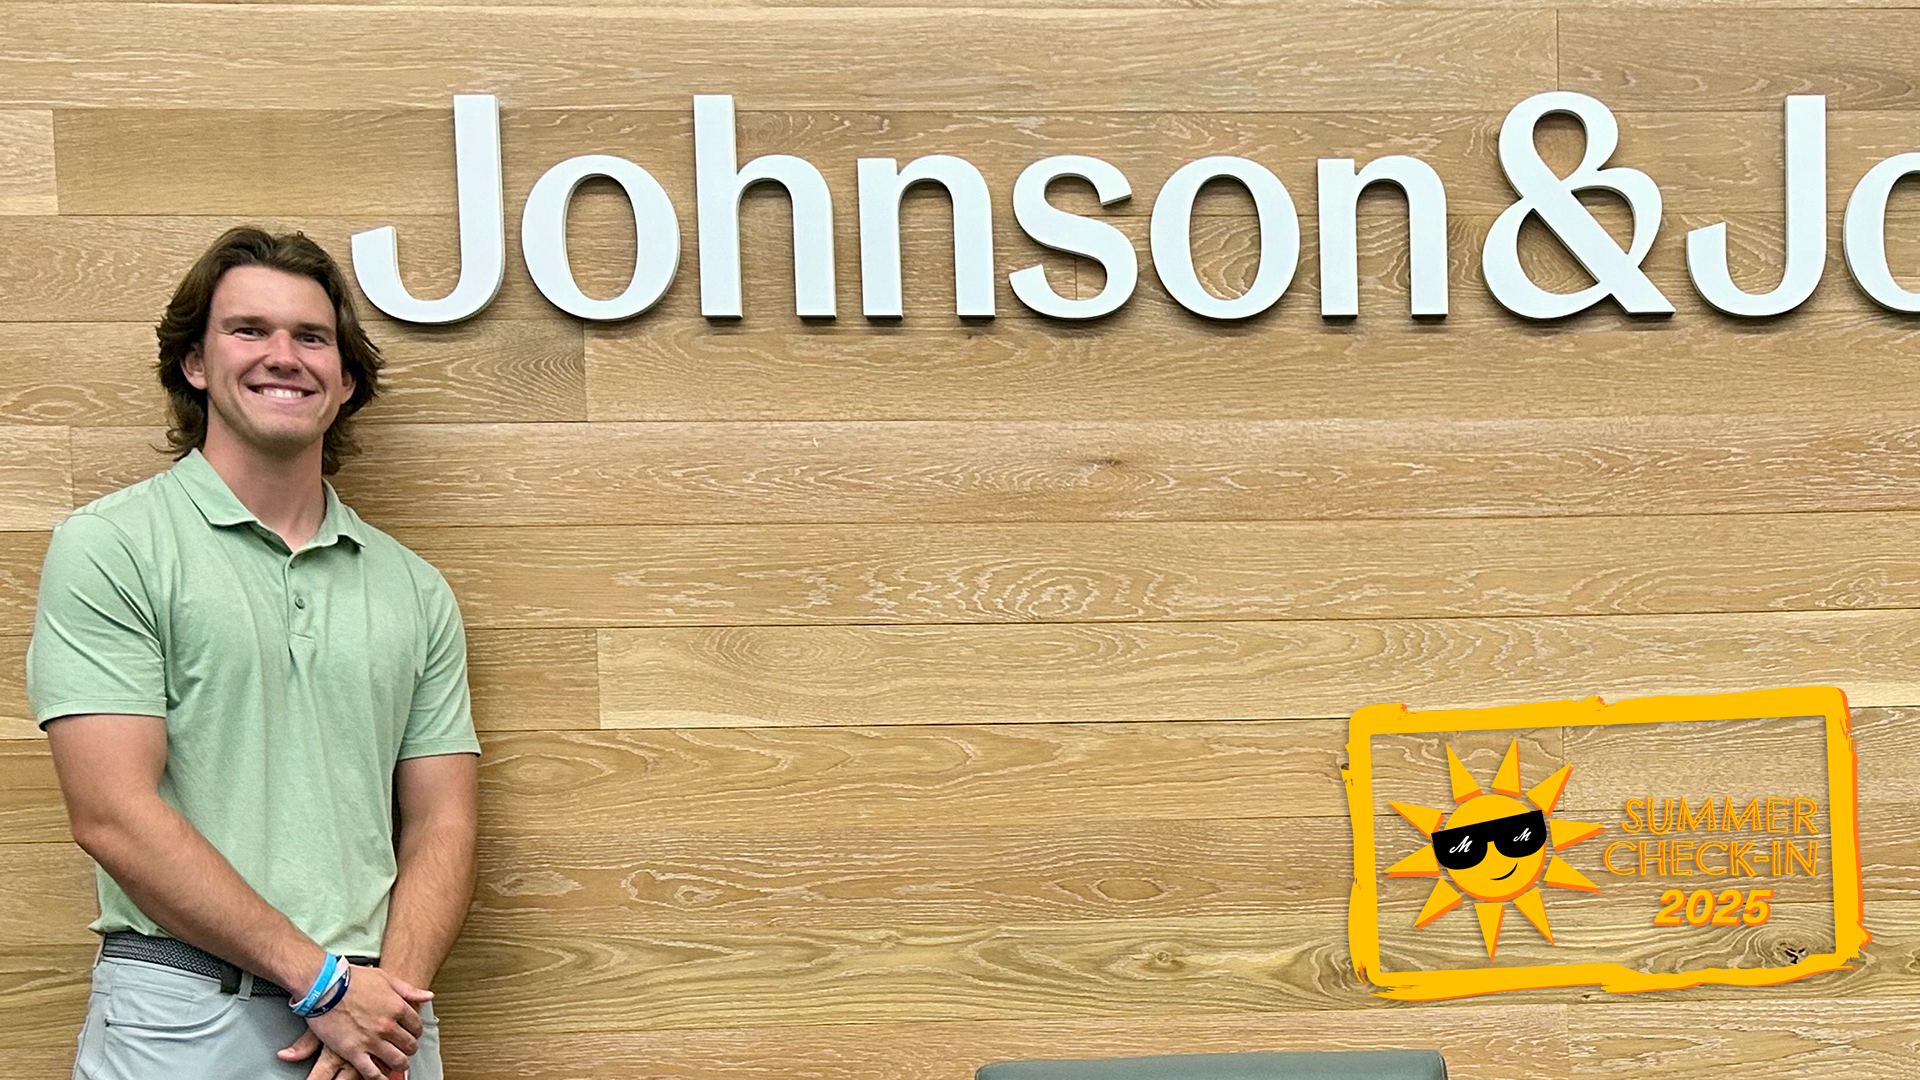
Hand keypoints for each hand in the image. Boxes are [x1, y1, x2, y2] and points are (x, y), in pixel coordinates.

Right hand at [299, 964, 430, 1078]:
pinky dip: (380, 1077)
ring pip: (396, 1060)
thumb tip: (428, 996)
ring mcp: (371, 1040)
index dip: (415, 1031)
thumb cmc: (352, 979)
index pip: (417, 1026)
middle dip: (409, 1048)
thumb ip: (408, 990)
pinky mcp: (353, 1051)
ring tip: (396, 1063)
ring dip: (399, 1064)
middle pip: (409, 1045)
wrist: (324, 986)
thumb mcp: (385, 978)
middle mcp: (388, 1026)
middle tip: (404, 1048)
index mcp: (397, 1007)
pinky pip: (372, 1072)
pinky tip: (382, 1077)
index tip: (411, 1033)